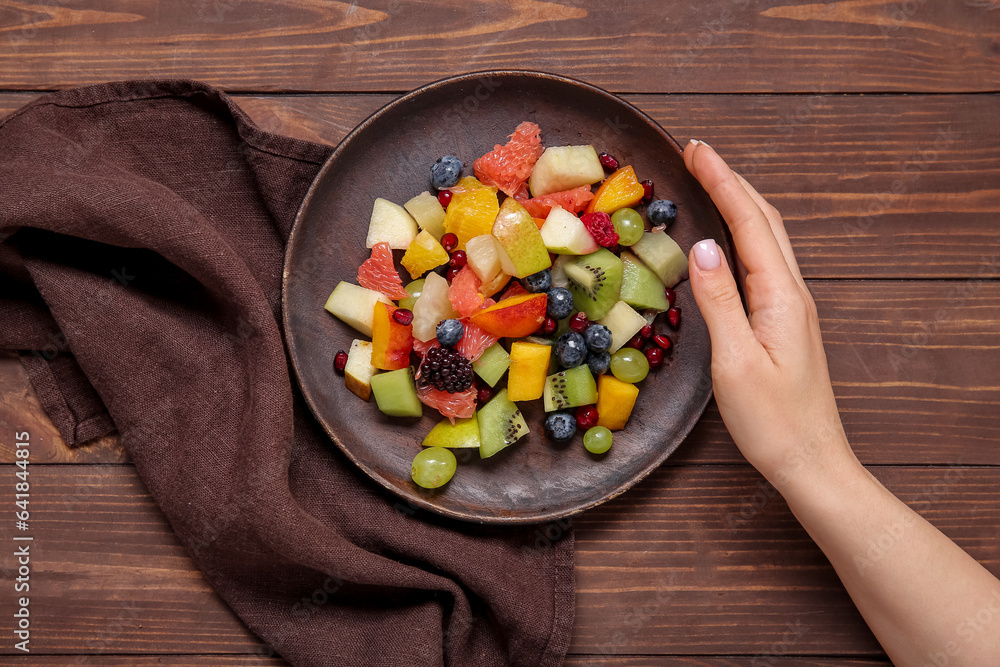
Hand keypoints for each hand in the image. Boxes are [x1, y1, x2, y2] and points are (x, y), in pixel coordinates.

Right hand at [682, 140, 855, 488]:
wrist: (810, 462)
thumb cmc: (773, 421)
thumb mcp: (736, 362)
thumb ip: (720, 301)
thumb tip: (703, 247)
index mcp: (781, 296)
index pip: (749, 224)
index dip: (723, 182)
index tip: (695, 149)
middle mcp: (791, 294)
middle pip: (764, 221)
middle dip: (732, 180)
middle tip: (697, 152)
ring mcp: (790, 307)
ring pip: (767, 239)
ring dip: (740, 202)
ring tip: (711, 179)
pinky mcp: (784, 322)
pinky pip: (764, 262)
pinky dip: (743, 234)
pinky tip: (728, 237)